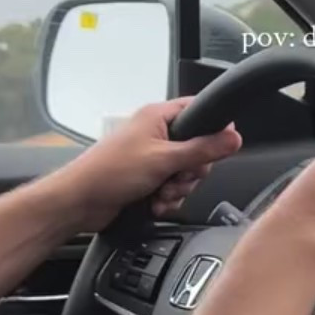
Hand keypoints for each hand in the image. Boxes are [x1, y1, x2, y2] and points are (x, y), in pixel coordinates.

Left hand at [57, 99, 242, 231]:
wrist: (80, 202)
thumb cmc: (111, 172)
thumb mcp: (165, 159)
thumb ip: (203, 149)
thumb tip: (234, 137)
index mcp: (158, 117)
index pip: (199, 111)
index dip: (214, 129)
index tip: (218, 148)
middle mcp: (156, 134)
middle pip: (197, 148)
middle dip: (192, 171)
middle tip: (179, 177)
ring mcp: (151, 157)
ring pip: (185, 172)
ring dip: (179, 189)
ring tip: (162, 194)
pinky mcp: (147, 179)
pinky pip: (172, 187)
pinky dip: (168, 198)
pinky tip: (156, 203)